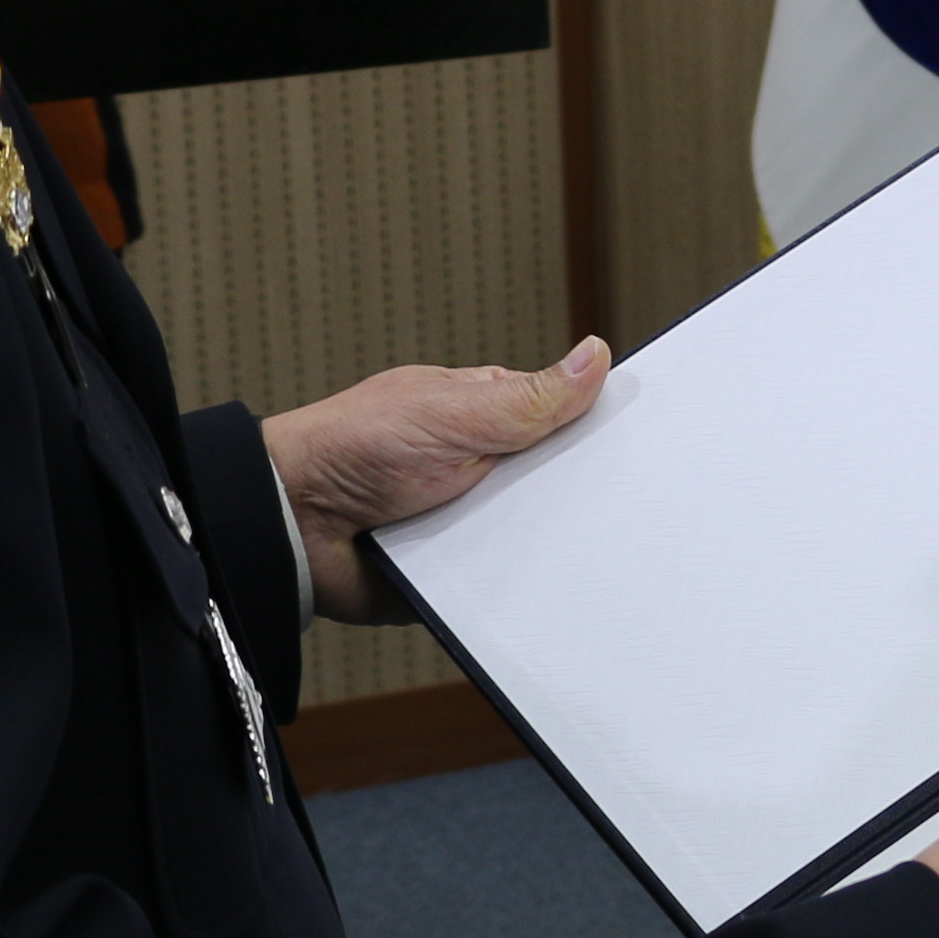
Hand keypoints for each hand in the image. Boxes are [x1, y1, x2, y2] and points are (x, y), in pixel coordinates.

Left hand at [261, 339, 604, 623]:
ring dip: (548, 543)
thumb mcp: (453, 412)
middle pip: (561, 484)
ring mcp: (474, 521)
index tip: (644, 442)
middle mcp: (485, 467)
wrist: (294, 526)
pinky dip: (519, 582)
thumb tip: (595, 354)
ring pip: (541, 537)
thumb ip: (530, 396)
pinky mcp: (462, 574)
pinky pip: (508, 582)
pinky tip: (540, 583)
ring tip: (578, 547)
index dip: (600, 429)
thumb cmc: (354, 448)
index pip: (564, 418)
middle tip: (617, 504)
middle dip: (579, 496)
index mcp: (487, 415)